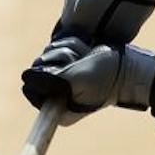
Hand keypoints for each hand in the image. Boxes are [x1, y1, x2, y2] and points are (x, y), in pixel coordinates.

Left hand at [20, 37, 154, 124]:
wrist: (128, 67)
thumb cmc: (105, 76)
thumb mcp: (76, 79)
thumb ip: (50, 80)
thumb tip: (26, 77)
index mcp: (56, 109)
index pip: (32, 89)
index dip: (44, 75)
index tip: (64, 71)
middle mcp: (55, 96)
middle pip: (39, 67)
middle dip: (61, 58)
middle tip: (80, 62)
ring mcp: (61, 79)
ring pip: (49, 53)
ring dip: (70, 50)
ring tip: (87, 57)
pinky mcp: (67, 64)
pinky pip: (58, 46)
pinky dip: (73, 44)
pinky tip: (87, 51)